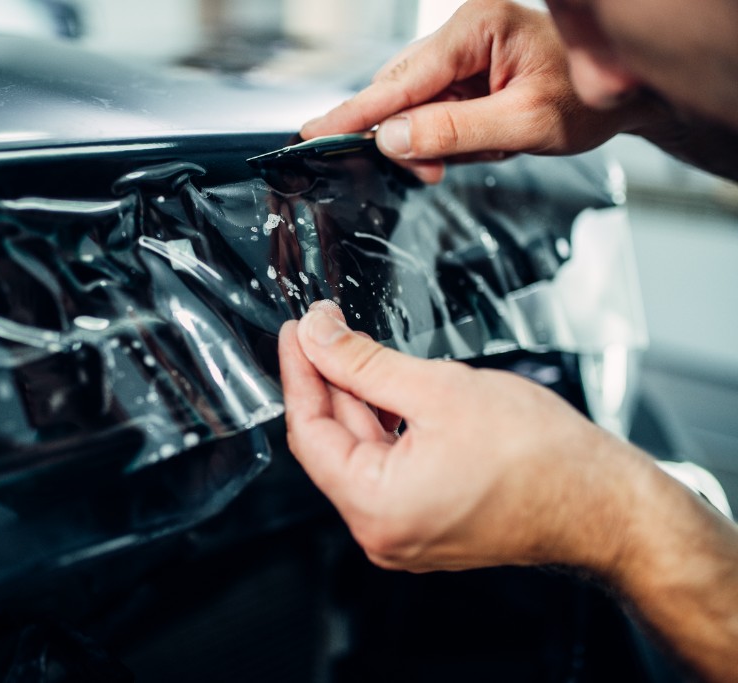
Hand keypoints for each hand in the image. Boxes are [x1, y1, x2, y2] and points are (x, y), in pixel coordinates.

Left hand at [278, 300, 648, 572]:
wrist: (607, 504)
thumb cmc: (544, 459)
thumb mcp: (437, 389)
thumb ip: (363, 362)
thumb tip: (318, 336)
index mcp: (375, 507)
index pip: (309, 432)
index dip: (299, 374)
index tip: (297, 333)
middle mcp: (381, 531)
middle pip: (333, 442)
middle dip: (328, 381)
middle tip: (324, 328)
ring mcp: (404, 532)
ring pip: (362, 452)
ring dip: (359, 400)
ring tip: (357, 349)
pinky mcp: (427, 522)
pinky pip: (389, 468)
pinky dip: (386, 426)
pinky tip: (389, 389)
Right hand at [301, 0, 652, 182]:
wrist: (624, 91)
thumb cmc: (587, 99)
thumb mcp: (524, 124)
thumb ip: (454, 131)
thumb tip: (390, 139)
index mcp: (477, 29)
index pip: (401, 79)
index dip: (356, 112)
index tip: (314, 132)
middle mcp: (463, 31)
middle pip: (398, 89)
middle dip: (403, 136)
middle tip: (428, 172)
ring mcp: (462, 50)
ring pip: (411, 102)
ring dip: (427, 138)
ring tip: (474, 152)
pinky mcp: (465, 70)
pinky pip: (431, 106)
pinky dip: (442, 133)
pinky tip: (476, 141)